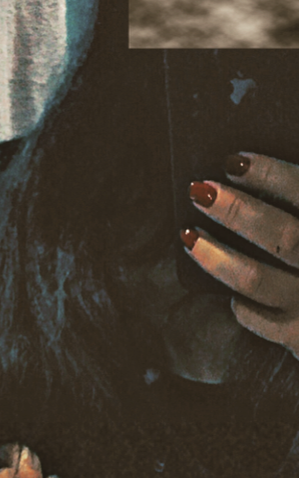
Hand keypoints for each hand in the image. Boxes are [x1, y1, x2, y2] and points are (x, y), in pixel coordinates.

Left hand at [182, 152, 298, 356]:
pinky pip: (256, 316)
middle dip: (237, 212)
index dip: (273, 175)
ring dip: (218, 256)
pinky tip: (229, 289)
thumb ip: (295, 208)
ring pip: (257, 279)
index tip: (233, 161)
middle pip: (283, 237)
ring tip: (189, 236)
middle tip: (199, 191)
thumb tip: (238, 172)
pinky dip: (238, 300)